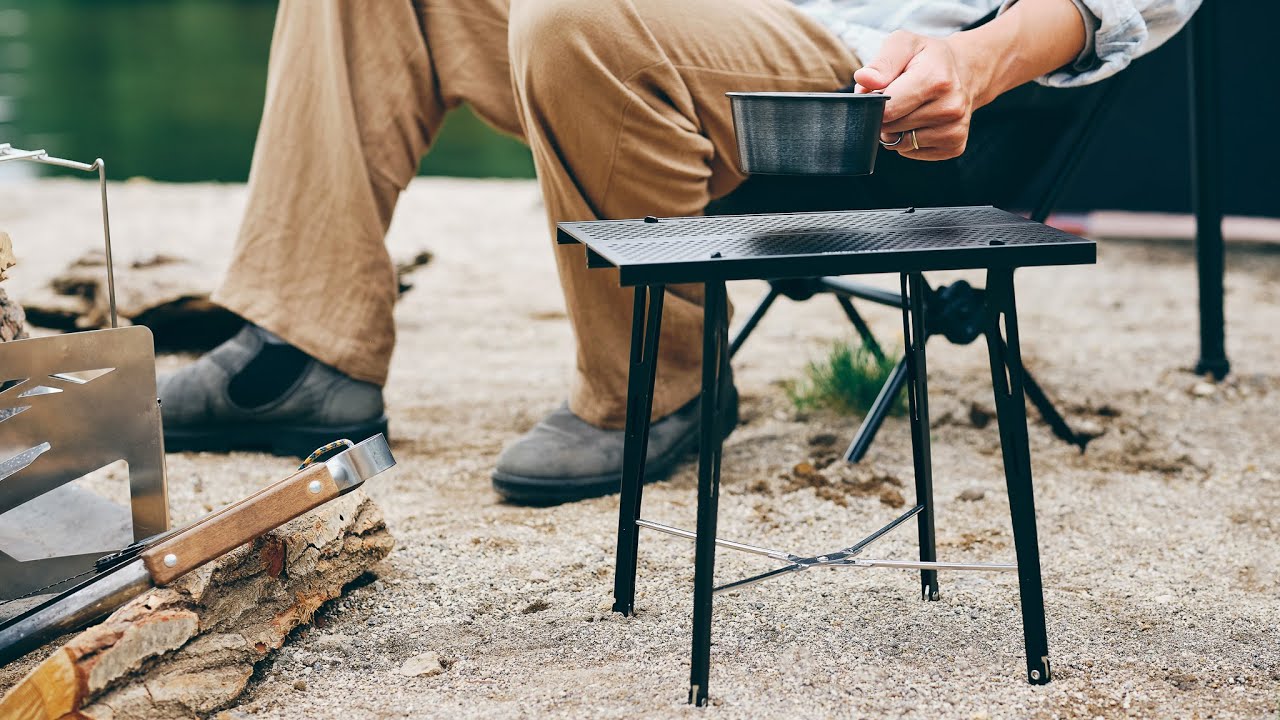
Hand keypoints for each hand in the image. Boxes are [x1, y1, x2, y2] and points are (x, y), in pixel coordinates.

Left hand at [853, 31, 983, 160]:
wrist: (965, 71)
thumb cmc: (927, 58)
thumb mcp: (904, 44)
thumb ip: (882, 62)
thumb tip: (864, 79)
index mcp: (937, 79)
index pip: (888, 110)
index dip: (874, 103)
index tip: (879, 91)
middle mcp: (950, 107)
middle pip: (891, 128)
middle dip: (884, 115)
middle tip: (896, 97)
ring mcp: (954, 130)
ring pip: (900, 143)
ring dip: (895, 129)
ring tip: (909, 108)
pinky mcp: (954, 146)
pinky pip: (912, 152)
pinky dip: (908, 140)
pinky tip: (919, 121)